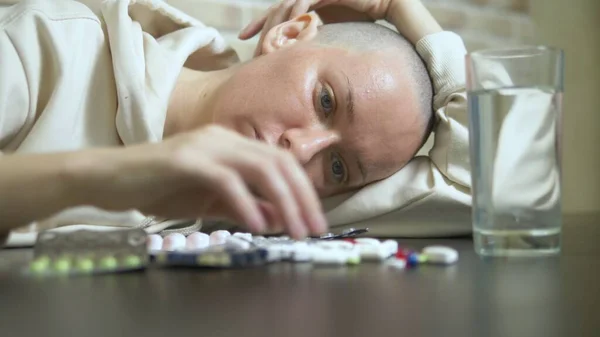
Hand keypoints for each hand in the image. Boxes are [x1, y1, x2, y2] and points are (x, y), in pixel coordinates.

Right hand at [83, 126, 326, 238]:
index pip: (280, 162)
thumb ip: (244, 206)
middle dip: (302, 197)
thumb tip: (279, 218)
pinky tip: (258, 225)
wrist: (107, 179)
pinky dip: (246, 203)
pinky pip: (227, 180)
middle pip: (279, 162)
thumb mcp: (209, 200)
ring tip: (294, 230)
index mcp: (232, 144)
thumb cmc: (158, 188)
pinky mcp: (185, 159)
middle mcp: (223, 138)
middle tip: (314, 228)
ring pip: (260, 168)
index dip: (303, 190)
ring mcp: (205, 146)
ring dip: (284, 201)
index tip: (314, 219)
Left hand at [239, 0, 393, 56]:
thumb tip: (316, 74)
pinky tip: (290, 27)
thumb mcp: (340, 40)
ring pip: (289, 4)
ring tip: (264, 38)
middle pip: (279, 8)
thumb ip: (323, 48)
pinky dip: (297, 13)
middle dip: (262, 22)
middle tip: (245, 37)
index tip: (250, 40)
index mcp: (311, 9)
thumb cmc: (369, 26)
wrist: (391, 4)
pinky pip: (307, 0)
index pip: (281, 16)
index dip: (266, 27)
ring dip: (277, 21)